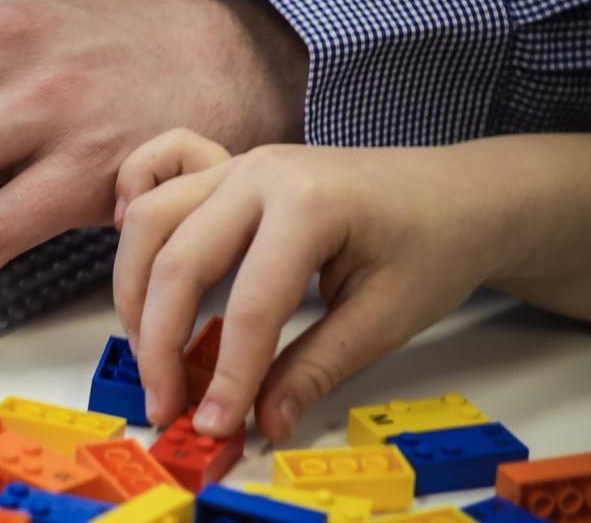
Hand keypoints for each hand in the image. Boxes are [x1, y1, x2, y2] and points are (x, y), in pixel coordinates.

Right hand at [113, 134, 512, 441]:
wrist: (457, 192)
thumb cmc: (432, 247)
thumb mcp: (386, 318)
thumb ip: (316, 368)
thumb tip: (265, 422)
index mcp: (310, 204)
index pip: (250, 303)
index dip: (228, 374)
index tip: (216, 425)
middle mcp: (260, 173)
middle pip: (178, 258)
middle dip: (160, 340)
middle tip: (165, 403)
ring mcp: (238, 165)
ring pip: (149, 221)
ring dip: (133, 291)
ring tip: (147, 352)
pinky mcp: (227, 172)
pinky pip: (158, 196)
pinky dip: (139, 239)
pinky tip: (142, 281)